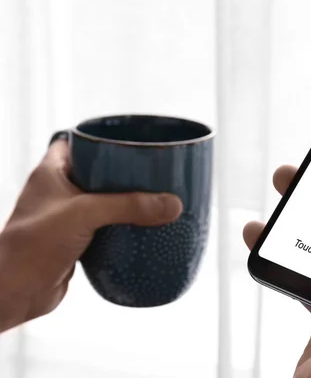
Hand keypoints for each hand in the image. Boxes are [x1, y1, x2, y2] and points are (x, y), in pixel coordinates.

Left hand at [0, 140, 181, 332]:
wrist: (14, 293)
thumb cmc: (31, 246)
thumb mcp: (84, 214)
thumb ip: (128, 206)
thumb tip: (171, 204)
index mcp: (51, 173)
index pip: (76, 143)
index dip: (101, 140)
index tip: (129, 142)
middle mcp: (58, 193)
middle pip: (98, 173)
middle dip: (124, 173)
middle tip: (152, 172)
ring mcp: (66, 219)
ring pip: (103, 202)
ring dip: (126, 202)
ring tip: (155, 197)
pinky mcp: (76, 242)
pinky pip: (105, 228)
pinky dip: (123, 227)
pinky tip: (143, 228)